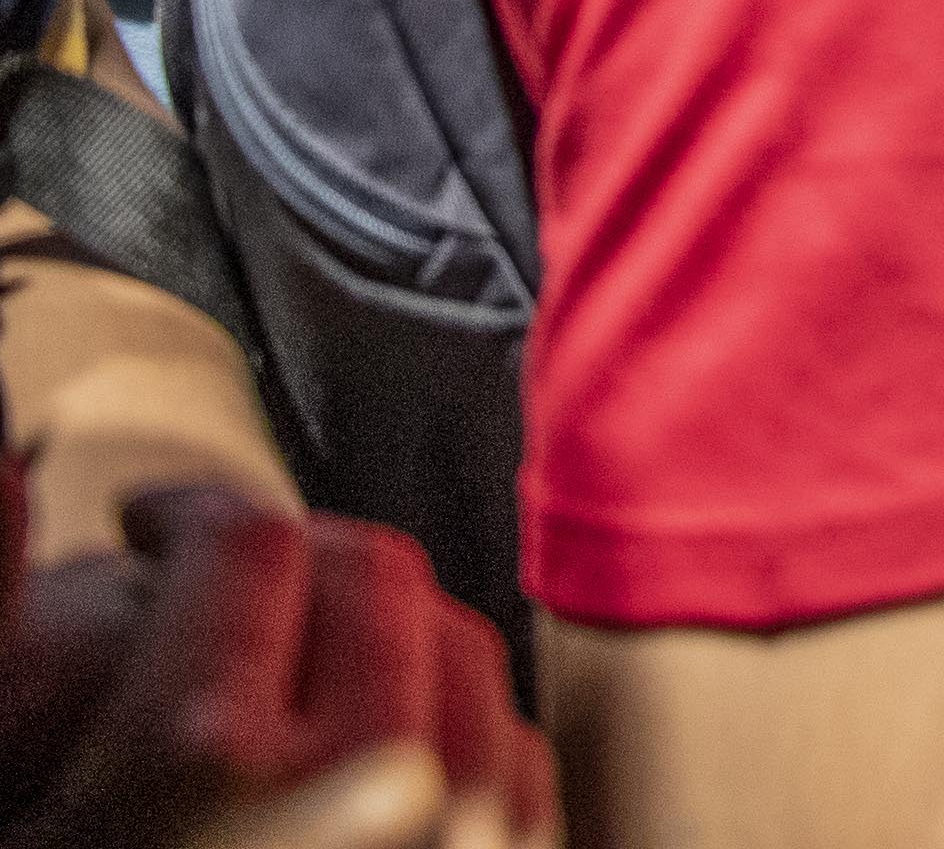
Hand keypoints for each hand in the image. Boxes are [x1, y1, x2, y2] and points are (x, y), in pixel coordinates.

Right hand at [0, 488, 556, 848]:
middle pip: (363, 568)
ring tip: (291, 670)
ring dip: (376, 633)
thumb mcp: (18, 778)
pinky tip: (362, 753)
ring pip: (450, 634)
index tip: (151, 532)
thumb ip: (8, 607)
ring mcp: (463, 827)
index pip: (242, 539)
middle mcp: (363, 778)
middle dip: (285, 561)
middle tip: (216, 592)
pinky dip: (441, 722)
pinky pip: (502, 732)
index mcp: (208, 750)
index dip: (184, 517)